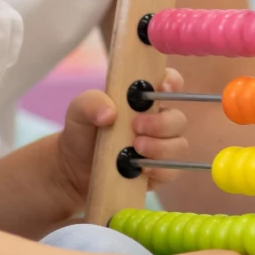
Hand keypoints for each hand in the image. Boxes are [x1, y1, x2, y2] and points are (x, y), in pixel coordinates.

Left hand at [55, 69, 190, 199]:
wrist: (74, 170)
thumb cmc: (82, 133)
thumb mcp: (78, 112)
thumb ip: (90, 103)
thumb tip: (110, 112)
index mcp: (143, 100)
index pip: (170, 82)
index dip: (172, 81)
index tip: (162, 87)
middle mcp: (158, 121)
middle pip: (178, 119)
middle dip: (162, 123)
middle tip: (137, 127)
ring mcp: (161, 148)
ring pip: (179, 145)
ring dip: (161, 147)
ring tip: (136, 149)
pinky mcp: (159, 172)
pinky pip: (172, 171)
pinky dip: (159, 169)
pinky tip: (142, 169)